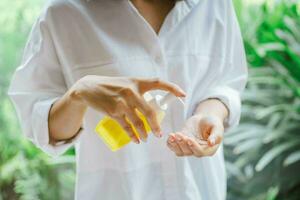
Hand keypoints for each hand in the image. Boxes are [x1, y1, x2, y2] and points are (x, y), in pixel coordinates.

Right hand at [70, 76, 185, 142]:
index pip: (158, 82)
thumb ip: (139, 91)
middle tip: (159, 134)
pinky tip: (136, 139)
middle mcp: (130, 91)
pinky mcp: (113, 111)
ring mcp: (121, 102)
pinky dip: (132, 135)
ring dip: (143, 133)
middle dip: (155, 125)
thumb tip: (153, 105)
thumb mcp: (126, 83)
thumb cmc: (111, 86)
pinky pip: (126, 126)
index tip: (183, 94)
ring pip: (137, 122)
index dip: (172, 87)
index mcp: (137, 82)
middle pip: (149, 111)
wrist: (89, 87)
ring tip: (146, 139)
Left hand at [167, 114, 223, 156]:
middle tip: (179, 134)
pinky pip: (174, 147)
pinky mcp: (181, 143)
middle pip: (188, 152)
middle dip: (182, 144)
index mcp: (208, 149)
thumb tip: (211, 143)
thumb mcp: (217, 127)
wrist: (204, 119)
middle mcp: (198, 151)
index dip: (194, 147)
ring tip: (172, 135)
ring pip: (180, 152)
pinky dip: (170, 143)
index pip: (200, 152)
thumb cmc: (212, 123)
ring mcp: (188, 148)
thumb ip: (216, 135)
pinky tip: (170, 136)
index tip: (189, 139)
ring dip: (175, 145)